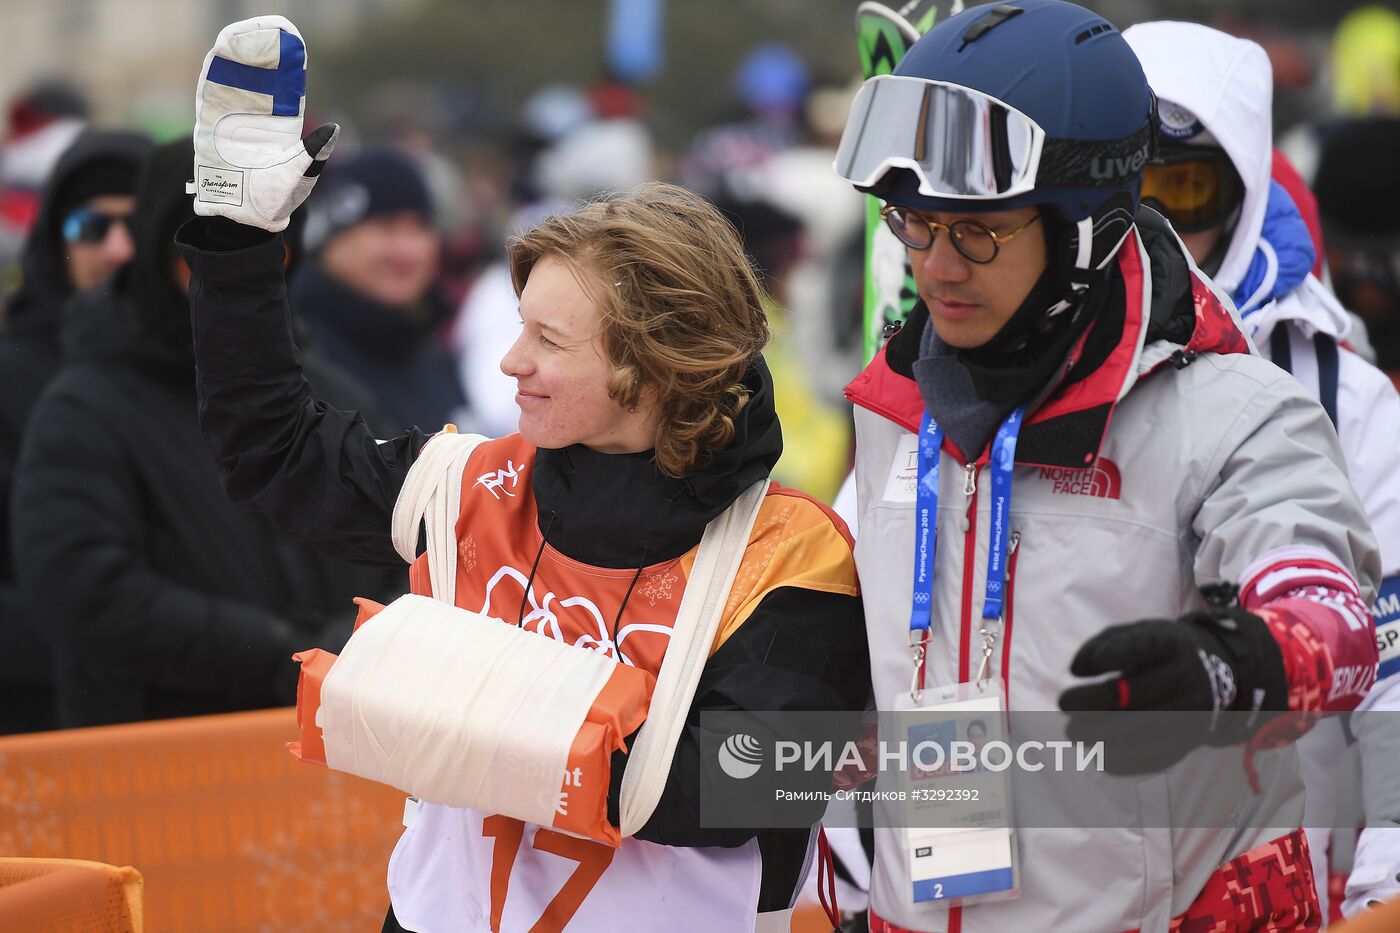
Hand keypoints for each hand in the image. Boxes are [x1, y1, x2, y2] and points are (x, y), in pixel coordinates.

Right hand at [191, 16, 338, 231]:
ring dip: (236, 57)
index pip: (286, 88)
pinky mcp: (210, 128)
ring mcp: (233, 122)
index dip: (287, 64)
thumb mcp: (299, 175)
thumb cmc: (274, 201)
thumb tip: (334, 131)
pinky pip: (210, 97)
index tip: (290, 39)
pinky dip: (214, 75)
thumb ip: (314, 152)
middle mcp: (257, 120)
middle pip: (259, 78)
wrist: (242, 221)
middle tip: (268, 27)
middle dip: (261, 52)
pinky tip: (218, 55)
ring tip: (239, 34)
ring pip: (234, 82)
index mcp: (281, 127)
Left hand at [1058, 606, 1287, 772]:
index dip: (1108, 657)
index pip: (1142, 648)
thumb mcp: (1138, 633)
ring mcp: (1193, 711)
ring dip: (1103, 736)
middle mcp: (1186, 678)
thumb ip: (1102, 644)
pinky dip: (1125, 760)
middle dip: (1094, 703)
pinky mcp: (1192, 739)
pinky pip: (1158, 756)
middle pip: (1137, 694)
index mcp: (1172, 644)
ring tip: (1074, 732)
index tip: (1077, 670)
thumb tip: (1077, 669)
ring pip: (1145, 730)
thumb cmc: (1161, 651)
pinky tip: (1099, 756)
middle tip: (1064, 704)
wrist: (1217, 673)